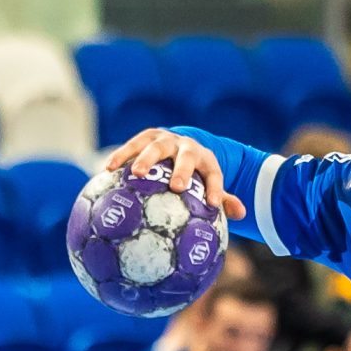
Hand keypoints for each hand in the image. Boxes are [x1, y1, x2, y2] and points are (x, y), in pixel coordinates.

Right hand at [102, 128, 247, 219]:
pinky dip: (122, 155)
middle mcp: (186, 146)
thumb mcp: (209, 183)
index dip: (216, 188)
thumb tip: (243, 214)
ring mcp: (165, 139)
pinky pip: (133, 145)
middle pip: (185, 156)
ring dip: (146, 158)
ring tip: (135, 173)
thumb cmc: (194, 173)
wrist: (179, 144)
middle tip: (176, 186)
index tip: (213, 204)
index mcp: (205, 160)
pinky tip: (108, 168)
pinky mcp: (147, 136)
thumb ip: (224, 198)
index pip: (214, 173)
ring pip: (156, 146)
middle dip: (182, 169)